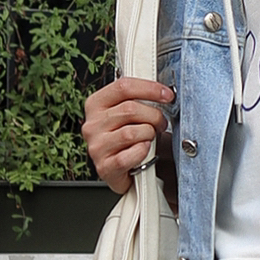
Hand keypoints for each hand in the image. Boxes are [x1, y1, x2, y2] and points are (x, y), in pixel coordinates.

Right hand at [83, 76, 173, 194]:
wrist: (130, 172)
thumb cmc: (132, 141)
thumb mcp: (131, 115)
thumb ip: (139, 99)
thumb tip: (163, 91)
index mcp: (96, 105)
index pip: (123, 87)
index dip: (150, 88)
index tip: (167, 95)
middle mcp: (92, 125)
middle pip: (130, 109)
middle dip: (154, 116)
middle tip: (161, 123)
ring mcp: (96, 147)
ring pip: (131, 133)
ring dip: (149, 135)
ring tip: (151, 139)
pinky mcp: (105, 167)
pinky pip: (131, 155)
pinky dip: (143, 152)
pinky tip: (144, 152)